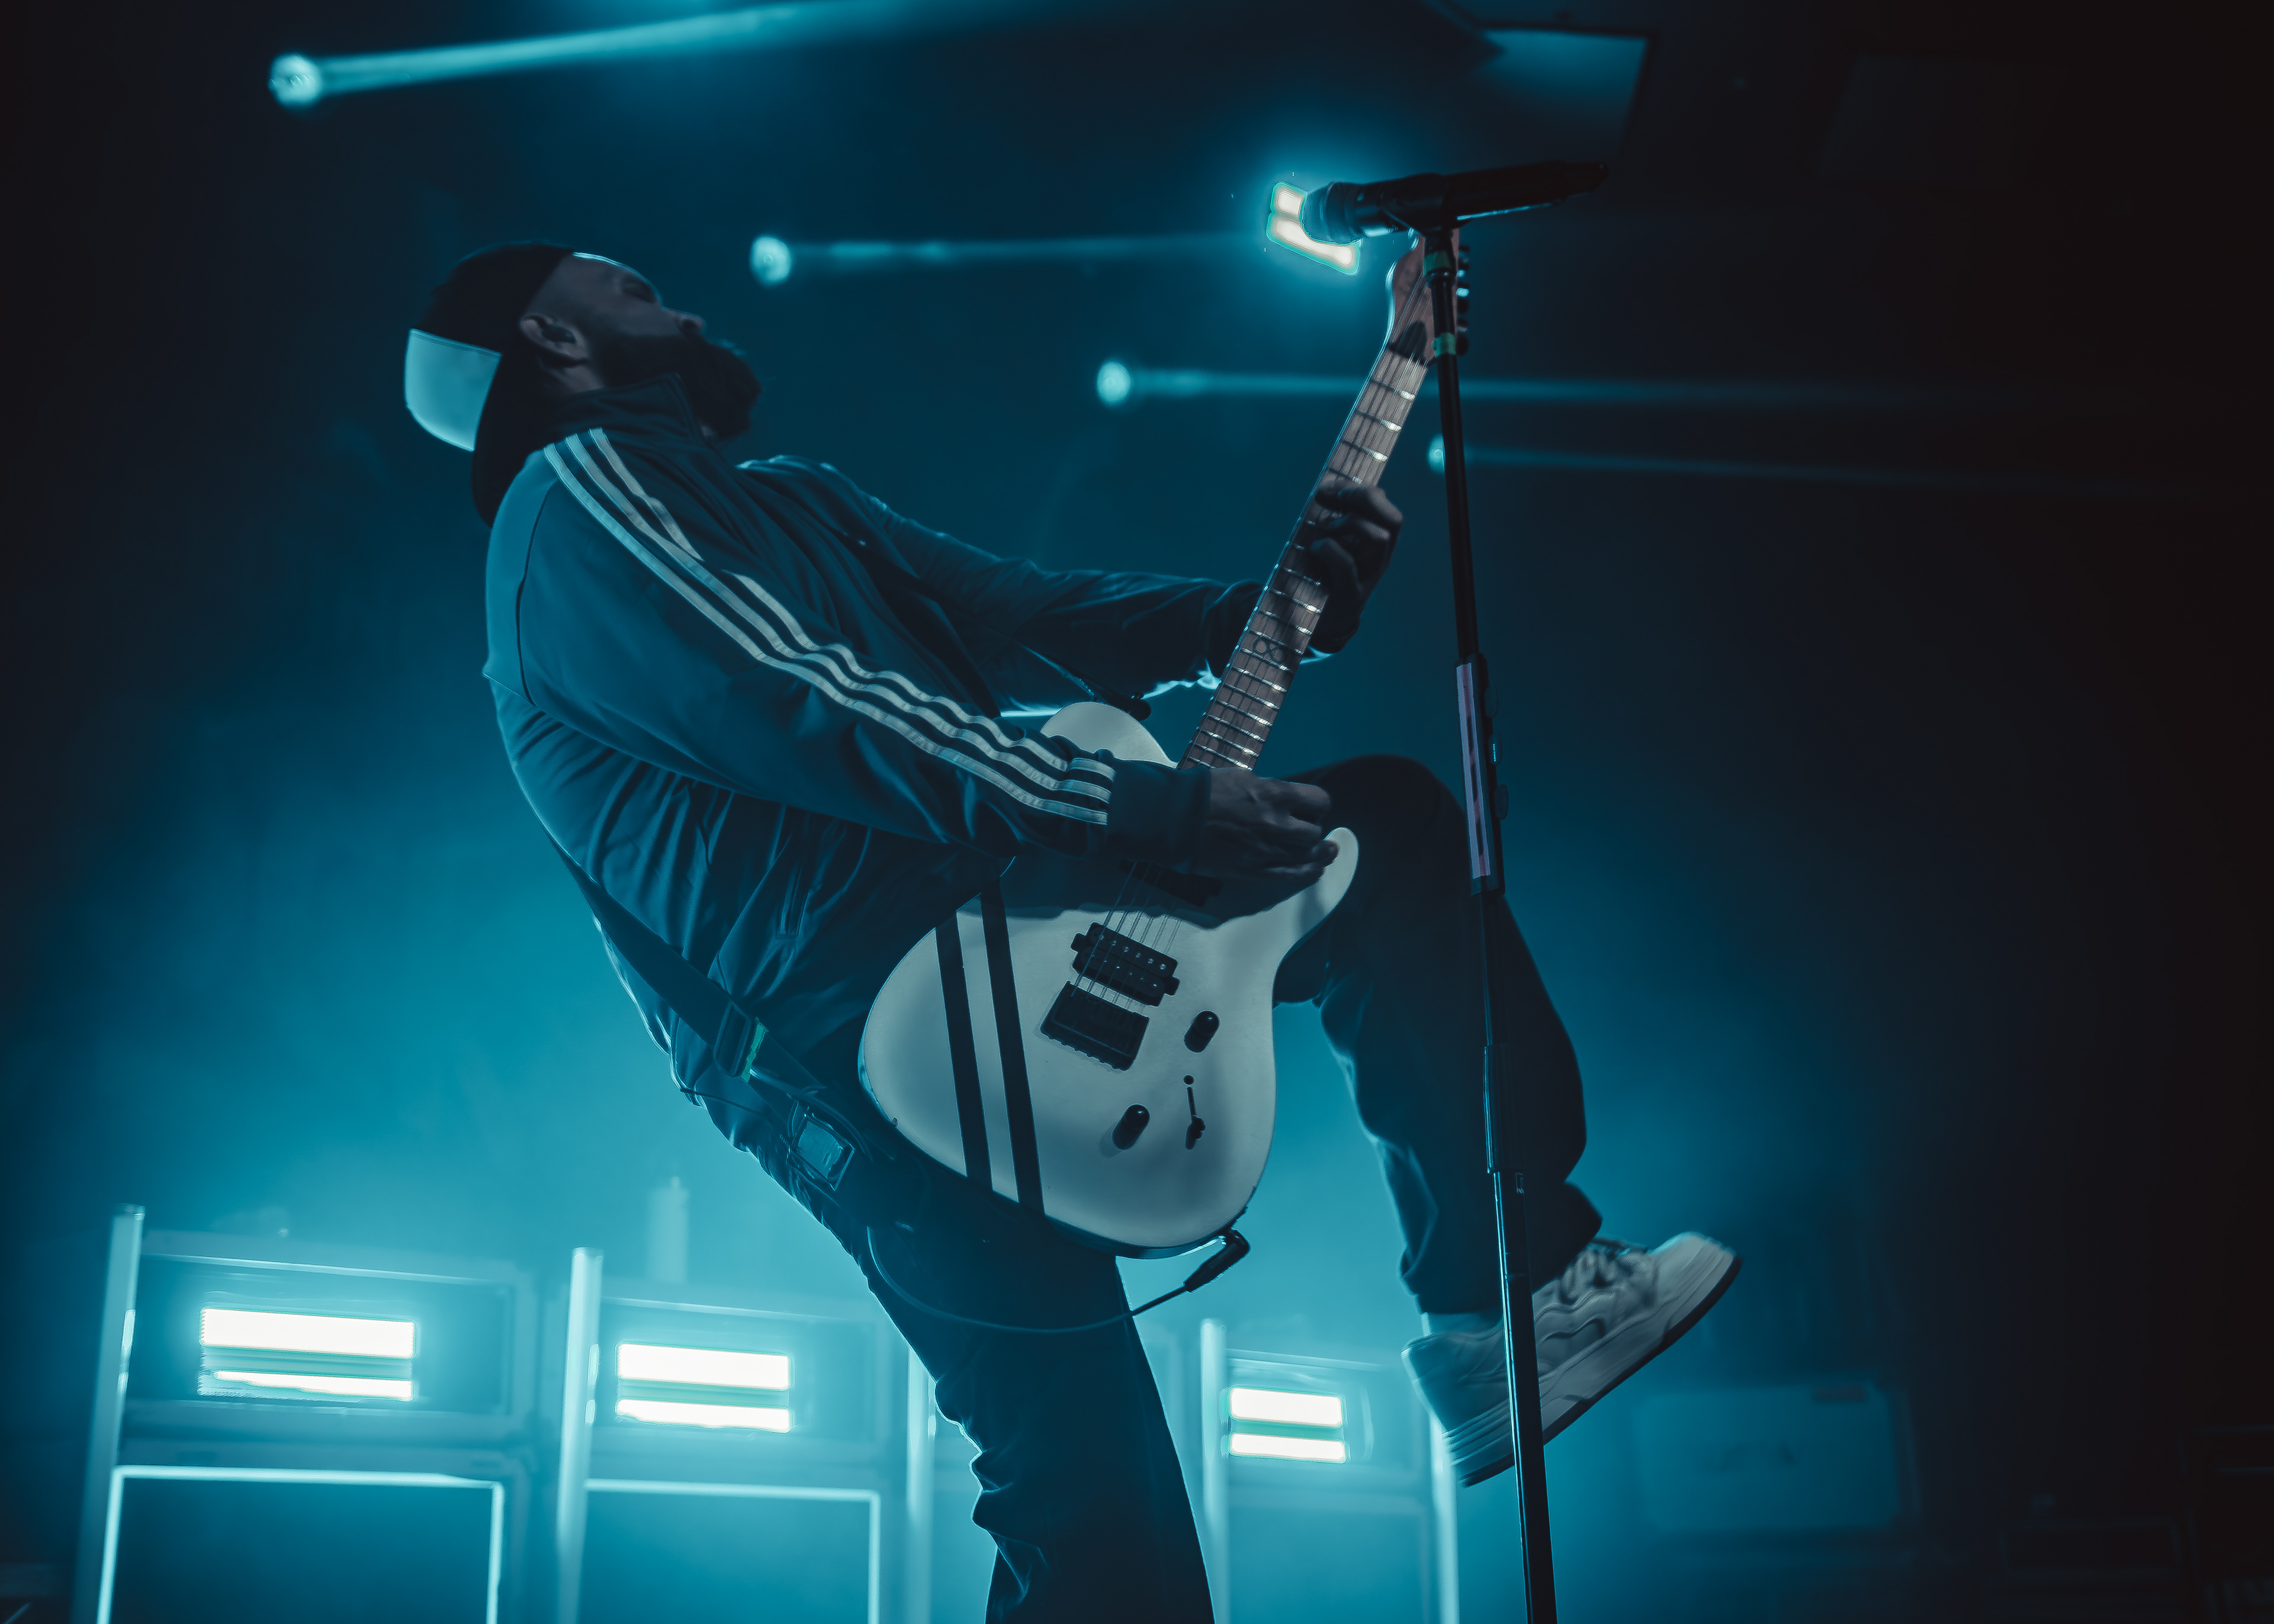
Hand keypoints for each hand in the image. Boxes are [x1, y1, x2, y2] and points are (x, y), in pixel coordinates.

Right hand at [1193, 769, 1336, 882]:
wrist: (1174, 817)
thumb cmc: (1203, 792)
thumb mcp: (1242, 777)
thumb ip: (1269, 789)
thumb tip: (1283, 797)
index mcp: (1274, 794)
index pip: (1319, 801)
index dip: (1319, 804)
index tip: (1313, 807)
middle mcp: (1276, 824)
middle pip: (1314, 832)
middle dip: (1314, 829)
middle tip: (1306, 827)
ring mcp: (1265, 850)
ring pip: (1307, 856)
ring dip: (1318, 853)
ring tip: (1326, 851)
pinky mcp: (1253, 870)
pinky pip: (1290, 875)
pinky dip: (1307, 873)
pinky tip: (1316, 871)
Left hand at [1304, 479, 1402, 651]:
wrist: (1320, 620)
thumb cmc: (1323, 574)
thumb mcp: (1333, 542)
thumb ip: (1335, 519)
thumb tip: (1326, 490)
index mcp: (1379, 543)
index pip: (1386, 508)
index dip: (1361, 490)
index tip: (1331, 488)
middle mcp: (1380, 558)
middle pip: (1393, 519)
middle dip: (1364, 499)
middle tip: (1333, 498)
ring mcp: (1369, 576)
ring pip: (1379, 538)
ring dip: (1349, 524)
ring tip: (1326, 530)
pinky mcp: (1351, 593)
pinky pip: (1347, 563)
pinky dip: (1328, 548)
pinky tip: (1314, 548)